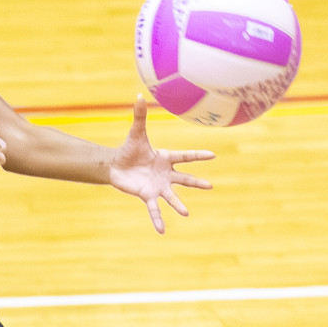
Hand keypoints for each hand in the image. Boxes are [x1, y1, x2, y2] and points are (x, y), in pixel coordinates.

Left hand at [108, 95, 215, 232]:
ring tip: (186, 213)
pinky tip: (161, 231)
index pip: (185, 156)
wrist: (115, 165)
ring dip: (178, 205)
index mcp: (166, 158)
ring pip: (171, 197)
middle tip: (210, 186)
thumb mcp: (135, 133)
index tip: (212, 156)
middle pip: (184, 179)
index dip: (197, 156)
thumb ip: (139, 116)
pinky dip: (157, 220)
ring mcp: (157, 186)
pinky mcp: (147, 196)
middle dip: (196, 183)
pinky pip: (154, 209)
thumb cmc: (129, 149)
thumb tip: (138, 95)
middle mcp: (165, 174)